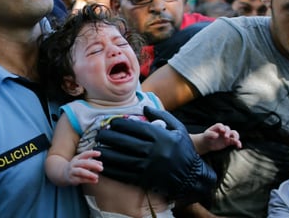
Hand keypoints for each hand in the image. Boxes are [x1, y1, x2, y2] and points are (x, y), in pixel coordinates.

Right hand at [64, 150, 102, 185]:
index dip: (92, 153)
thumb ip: (92, 163)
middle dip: (93, 165)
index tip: (99, 153)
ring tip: (97, 176)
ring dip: (89, 174)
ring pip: (80, 171)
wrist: (63, 174)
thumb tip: (100, 163)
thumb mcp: (82, 163)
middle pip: (83, 163)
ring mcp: (72, 171)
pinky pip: (80, 179)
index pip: (85, 154)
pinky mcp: (72, 179)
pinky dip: (88, 180)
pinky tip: (95, 181)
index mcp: (77, 158)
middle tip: (101, 168)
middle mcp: (74, 163)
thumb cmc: (76, 168)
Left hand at [95, 106, 215, 200]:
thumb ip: (161, 116)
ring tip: (97, 148)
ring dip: (106, 153)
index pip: (135, 128)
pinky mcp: (144, 180)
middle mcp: (153, 152)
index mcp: (160, 137)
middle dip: (109, 137)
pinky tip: (103, 164)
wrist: (191, 177)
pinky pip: (124, 174)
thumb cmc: (183, 150)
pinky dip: (111, 170)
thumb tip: (144, 108)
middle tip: (99, 134)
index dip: (120, 124)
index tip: (111, 122)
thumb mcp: (178, 128)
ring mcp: (148, 167)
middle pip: (125, 142)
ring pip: (121, 159)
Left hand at [195, 123, 241, 154]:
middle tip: (226, 137)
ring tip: (236, 141)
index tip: (222, 131)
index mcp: (217, 127)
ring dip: (236, 137)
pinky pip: (235, 141)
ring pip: (234, 134)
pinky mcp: (229, 141)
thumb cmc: (206, 137)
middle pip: (228, 129)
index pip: (220, 126)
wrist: (207, 144)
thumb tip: (216, 135)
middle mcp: (223, 130)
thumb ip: (210, 134)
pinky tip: (239, 146)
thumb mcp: (206, 135)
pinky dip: (238, 143)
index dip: (222, 127)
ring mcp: (227, 135)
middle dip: (228, 132)